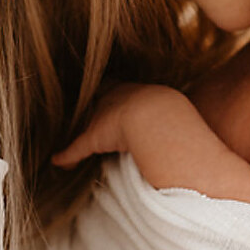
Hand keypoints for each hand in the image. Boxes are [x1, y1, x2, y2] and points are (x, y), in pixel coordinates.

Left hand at [51, 83, 172, 167]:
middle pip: (97, 101)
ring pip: (85, 122)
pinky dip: (67, 156)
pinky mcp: (93, 138)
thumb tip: (192, 132)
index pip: (115, 88)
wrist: (154, 117)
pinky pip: (76, 148)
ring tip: (72, 132)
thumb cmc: (166, 112)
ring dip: (80, 129)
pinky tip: (58, 162)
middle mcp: (111, 101)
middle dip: (92, 106)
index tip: (106, 93)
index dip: (110, 92)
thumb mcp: (171, 109)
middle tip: (87, 112)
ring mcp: (100, 119)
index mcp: (130, 91)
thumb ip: (173, 119)